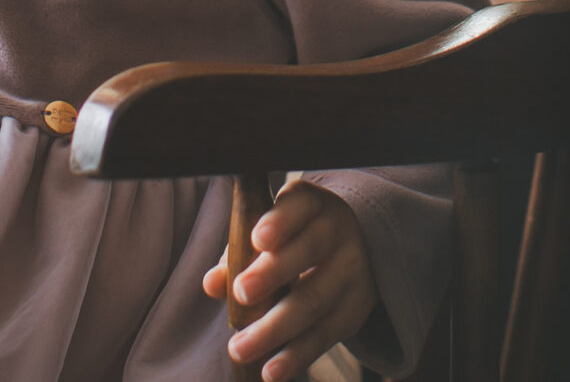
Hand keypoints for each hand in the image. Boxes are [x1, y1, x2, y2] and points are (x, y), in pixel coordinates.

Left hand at [201, 181, 377, 381]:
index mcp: (313, 205)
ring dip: (275, 328)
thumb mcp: (270, 232)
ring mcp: (352, 271)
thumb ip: (239, 252)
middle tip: (241, 293)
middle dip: (273, 274)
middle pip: (309, 252)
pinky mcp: (355, 309)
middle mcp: (338, 232)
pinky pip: (325, 335)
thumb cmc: (294, 237)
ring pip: (314, 300)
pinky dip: (296, 356)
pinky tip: (272, 371)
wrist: (356, 248)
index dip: (280, 221)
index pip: (299, 206)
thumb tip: (212, 283)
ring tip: (240, 348)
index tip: (257, 238)